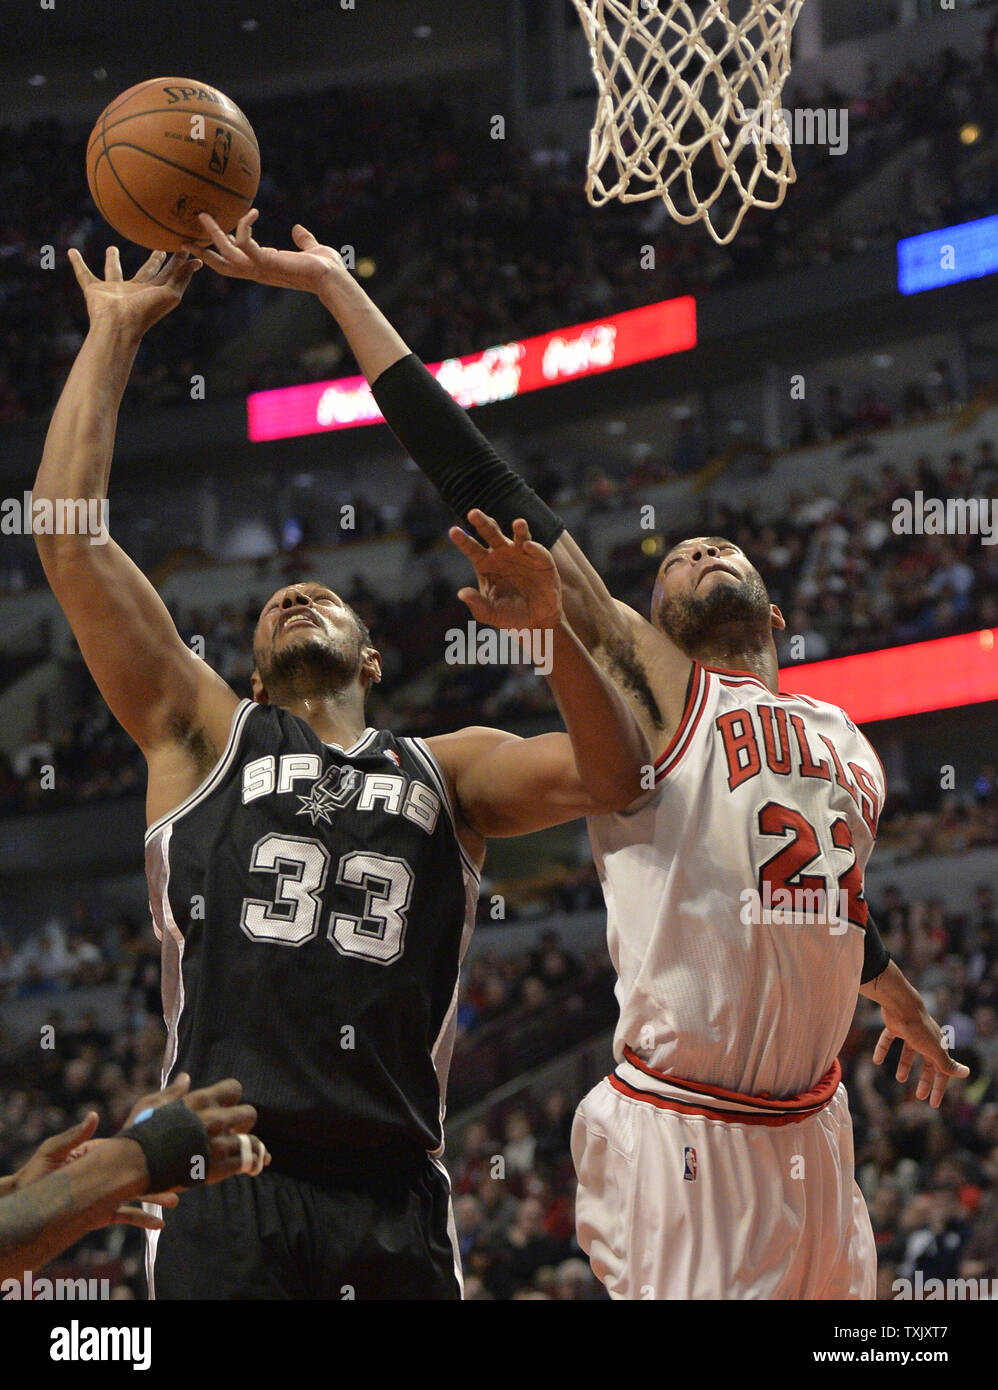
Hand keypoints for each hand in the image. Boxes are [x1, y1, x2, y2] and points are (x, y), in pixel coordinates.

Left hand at [9, 1112, 175, 1232]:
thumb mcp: (54, 1150)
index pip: (130, 1145)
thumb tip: (93, 1116)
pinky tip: (159, 1225)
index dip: (150, 1141)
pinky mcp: (103, 1213)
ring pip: (139, 1194)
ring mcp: (108, 1194)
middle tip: (183, 1169)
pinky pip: (127, 1216)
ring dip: (158, 1197)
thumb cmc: (38, 1172)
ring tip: (175, 1200)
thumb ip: (75, 1136)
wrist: (29, 1204)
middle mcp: (109, 1172)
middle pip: (141, 1170)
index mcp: (101, 1153)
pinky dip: (143, 1220)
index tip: (172, 1136)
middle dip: (163, 1171)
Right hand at [68, 246, 201, 335]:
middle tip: (157, 246)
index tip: (182, 245)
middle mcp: (135, 290)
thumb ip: (181, 277)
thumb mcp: (170, 293)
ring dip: (112, 260)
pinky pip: (84, 275)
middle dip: (153, 261)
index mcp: (153, 292)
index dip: (175, 261)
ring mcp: (114, 291)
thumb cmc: (146, 311)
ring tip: (112, 247)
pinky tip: (71, 251)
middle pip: (146, 272)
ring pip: (113, 272)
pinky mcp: (94, 291)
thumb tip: (197, 261)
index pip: (167, 273)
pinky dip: (77, 264)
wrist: (119, 325)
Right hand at [120, 1072, 269, 1190]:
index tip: (226, 1108)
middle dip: (244, 1122)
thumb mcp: (152, 1105)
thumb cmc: (137, 1133)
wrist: (132, 1165)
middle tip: (235, 1131)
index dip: (232, 1099)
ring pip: (252, 1142)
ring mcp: (216, 1144)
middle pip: (249, 1114)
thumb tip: (186, 1077)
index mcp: (199, 1101)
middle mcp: (213, 1120)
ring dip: (251, 1147)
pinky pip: (245, 1163)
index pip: (234, 1088)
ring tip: (251, 1154)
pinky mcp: (216, 1168)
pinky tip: (251, 1167)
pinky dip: (250, 1164)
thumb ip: (173, 1092)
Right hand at [185, 210, 346, 294]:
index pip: (234, 263)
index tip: (205, 240)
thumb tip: (297, 230)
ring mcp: (260, 268)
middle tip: (183, 237)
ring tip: (202, 214)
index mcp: (263, 268)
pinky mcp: (266, 262)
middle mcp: (257, 271)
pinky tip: (251, 212)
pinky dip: (244, 226)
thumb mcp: (311, 249)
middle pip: (220, 264)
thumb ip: (303, 240)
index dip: (218, 252)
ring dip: (213, 234)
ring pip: (225, 253)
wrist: (333, 278)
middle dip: (202, 251)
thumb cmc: (325, 268)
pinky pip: (244, 243)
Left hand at [449, 511, 562, 631]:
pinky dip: (535, 548)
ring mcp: (523, 555)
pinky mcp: (542, 562)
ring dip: (519, 528)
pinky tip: (529, 546)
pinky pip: (538, 552)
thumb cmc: (508, 616)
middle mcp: (503, 554)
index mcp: (485, 563)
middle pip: (492, 533)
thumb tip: (461, 593)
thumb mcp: (489, 613)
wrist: (535, 622)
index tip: (451, 532)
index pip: (472, 548)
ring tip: (518, 522)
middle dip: (483, 523)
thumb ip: (477, 603)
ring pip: (519, 536)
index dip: (462, 540)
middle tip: (473, 513)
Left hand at [872, 999, 969, 1108]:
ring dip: (905, 1065)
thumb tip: (966, 1073)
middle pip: (927, 1063)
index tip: (933, 1104)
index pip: (941, 1071)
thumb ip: (947, 1064)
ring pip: (909, 1052)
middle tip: (920, 1096)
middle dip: (925, 1080)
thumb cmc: (919, 1028)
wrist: (901, 1005)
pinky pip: (888, 1040)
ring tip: (899, 1078)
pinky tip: (876, 1060)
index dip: (938, 1088)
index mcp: (937, 1046)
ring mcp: (910, 1032)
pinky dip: (883, 1049)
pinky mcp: (895, 1026)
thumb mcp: (934, 1050)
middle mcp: (925, 1039)